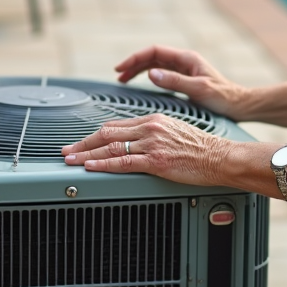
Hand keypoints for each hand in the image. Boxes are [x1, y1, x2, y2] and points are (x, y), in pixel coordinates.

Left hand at [61, 113, 231, 186]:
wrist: (220, 156)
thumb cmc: (201, 148)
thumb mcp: (174, 131)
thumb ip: (153, 133)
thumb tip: (135, 142)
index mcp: (153, 119)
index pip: (116, 125)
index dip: (95, 135)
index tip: (82, 142)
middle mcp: (149, 128)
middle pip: (107, 134)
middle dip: (83, 143)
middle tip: (66, 151)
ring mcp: (152, 144)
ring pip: (110, 148)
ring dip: (86, 155)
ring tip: (70, 161)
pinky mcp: (156, 160)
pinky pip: (123, 162)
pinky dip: (103, 165)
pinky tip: (91, 167)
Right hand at [115, 45, 249, 119]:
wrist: (239, 105)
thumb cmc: (223, 97)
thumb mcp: (198, 89)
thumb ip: (175, 81)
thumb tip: (151, 74)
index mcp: (187, 59)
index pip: (154, 52)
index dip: (135, 58)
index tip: (121, 68)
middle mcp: (184, 61)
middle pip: (152, 57)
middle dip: (134, 64)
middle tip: (118, 74)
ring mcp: (184, 70)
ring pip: (155, 65)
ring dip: (139, 70)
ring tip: (124, 79)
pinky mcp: (184, 80)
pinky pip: (161, 74)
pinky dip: (148, 77)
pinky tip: (141, 84)